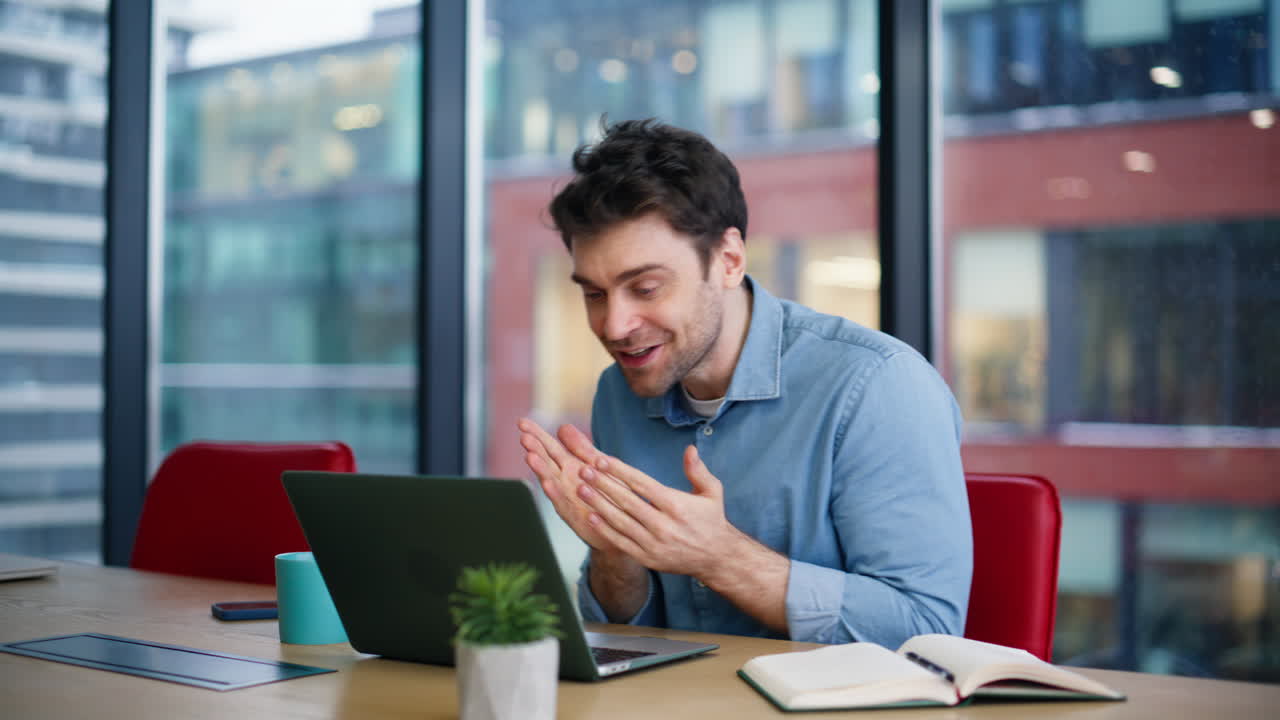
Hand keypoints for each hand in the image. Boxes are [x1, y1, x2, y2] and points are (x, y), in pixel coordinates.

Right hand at [517, 419, 616, 549]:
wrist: (626, 527)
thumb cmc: (611, 494)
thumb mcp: (598, 464)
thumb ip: (581, 447)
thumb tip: (562, 426)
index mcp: (571, 466)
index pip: (550, 447)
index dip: (537, 434)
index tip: (522, 422)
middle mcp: (565, 481)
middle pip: (546, 461)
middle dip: (535, 449)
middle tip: (523, 436)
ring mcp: (568, 498)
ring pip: (551, 481)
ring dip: (540, 469)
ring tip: (530, 456)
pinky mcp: (575, 517)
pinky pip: (563, 503)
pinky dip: (555, 494)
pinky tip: (548, 483)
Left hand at [573, 444, 744, 579]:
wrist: (716, 558)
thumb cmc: (711, 520)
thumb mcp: (712, 492)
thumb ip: (698, 470)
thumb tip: (689, 449)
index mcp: (677, 505)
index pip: (642, 484)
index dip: (620, 471)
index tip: (601, 460)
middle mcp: (664, 525)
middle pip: (627, 501)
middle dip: (603, 484)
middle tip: (583, 470)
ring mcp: (654, 543)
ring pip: (620, 521)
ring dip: (598, 505)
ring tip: (580, 489)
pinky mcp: (647, 557)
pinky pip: (621, 542)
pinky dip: (604, 530)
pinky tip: (590, 516)